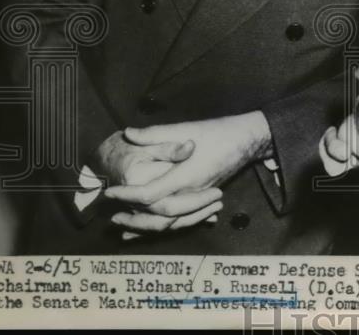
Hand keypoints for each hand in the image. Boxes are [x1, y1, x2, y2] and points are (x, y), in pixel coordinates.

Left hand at [103, 111, 272, 234]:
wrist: (247, 140)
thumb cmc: (217, 132)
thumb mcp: (185, 128)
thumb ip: (155, 134)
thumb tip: (128, 133)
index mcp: (186, 175)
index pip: (151, 193)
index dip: (128, 195)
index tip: (110, 193)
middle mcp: (193, 191)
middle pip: (161, 216)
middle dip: (136, 218)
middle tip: (114, 215)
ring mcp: (200, 197)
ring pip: (173, 223)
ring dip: (148, 227)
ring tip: (127, 227)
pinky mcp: (204, 198)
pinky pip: (184, 220)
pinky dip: (166, 227)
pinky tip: (153, 229)